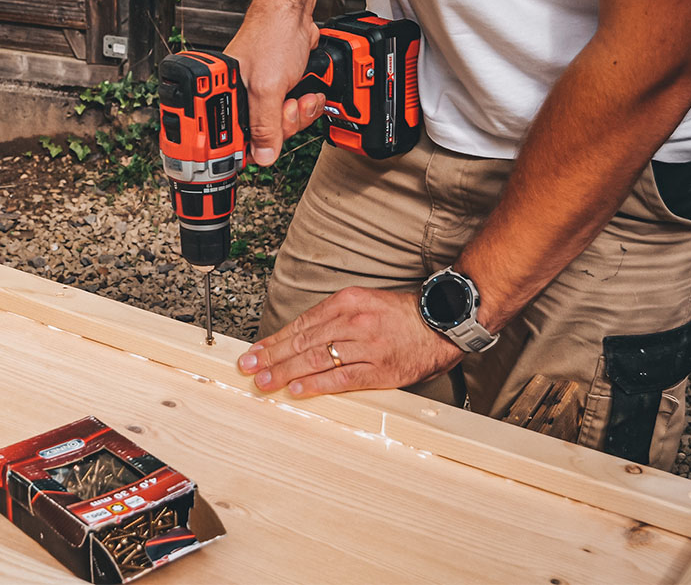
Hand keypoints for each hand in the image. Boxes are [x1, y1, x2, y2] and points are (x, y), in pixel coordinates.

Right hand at [224, 0, 326, 165]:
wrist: (292, 14)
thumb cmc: (272, 35)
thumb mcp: (268, 88)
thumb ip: (265, 126)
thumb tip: (262, 156)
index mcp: (223, 98)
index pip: (231, 141)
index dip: (252, 147)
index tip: (268, 145)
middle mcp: (237, 100)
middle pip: (260, 138)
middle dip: (283, 126)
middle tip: (288, 106)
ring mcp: (257, 97)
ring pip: (278, 128)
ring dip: (297, 117)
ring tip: (300, 97)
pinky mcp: (274, 93)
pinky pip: (288, 115)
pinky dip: (302, 109)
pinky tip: (306, 95)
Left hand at [237, 287, 462, 395]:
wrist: (442, 322)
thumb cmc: (401, 316)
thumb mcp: (364, 304)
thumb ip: (333, 319)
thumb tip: (298, 340)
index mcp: (347, 302)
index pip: (301, 324)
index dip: (274, 340)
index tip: (254, 351)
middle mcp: (354, 321)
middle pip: (303, 341)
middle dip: (272, 356)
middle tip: (249, 368)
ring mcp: (367, 345)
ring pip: (317, 359)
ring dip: (286, 372)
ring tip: (265, 381)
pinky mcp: (380, 369)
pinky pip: (343, 378)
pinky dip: (317, 384)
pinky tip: (298, 389)